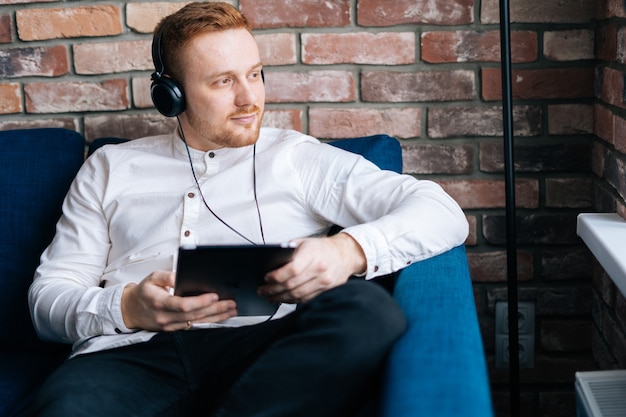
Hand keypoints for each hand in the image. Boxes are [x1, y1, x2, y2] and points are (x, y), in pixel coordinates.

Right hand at [121, 271, 236, 331]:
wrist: (131, 310)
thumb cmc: (144, 292)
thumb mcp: (151, 278)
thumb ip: (166, 276)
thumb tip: (180, 275)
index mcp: (159, 303)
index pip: (182, 305)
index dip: (200, 302)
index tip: (214, 296)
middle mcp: (165, 317)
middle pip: (194, 315)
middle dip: (215, 309)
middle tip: (231, 303)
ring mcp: (170, 326)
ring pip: (197, 323)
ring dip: (216, 317)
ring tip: (232, 310)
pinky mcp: (175, 330)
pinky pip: (194, 326)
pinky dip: (209, 321)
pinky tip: (222, 317)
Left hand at [259, 233, 365, 303]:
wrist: (345, 255)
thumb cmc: (321, 248)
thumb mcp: (304, 242)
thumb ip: (288, 251)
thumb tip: (270, 264)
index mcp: (312, 254)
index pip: (292, 269)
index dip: (277, 276)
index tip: (266, 278)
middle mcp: (320, 269)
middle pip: (292, 284)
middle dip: (273, 290)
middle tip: (262, 291)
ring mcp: (324, 281)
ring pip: (298, 295)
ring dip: (281, 298)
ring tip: (270, 297)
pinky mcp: (327, 290)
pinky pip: (306, 299)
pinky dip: (292, 300)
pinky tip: (284, 299)